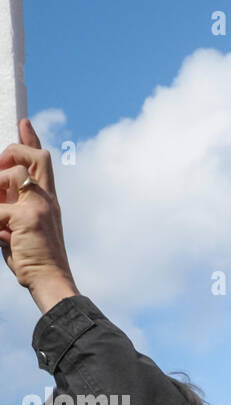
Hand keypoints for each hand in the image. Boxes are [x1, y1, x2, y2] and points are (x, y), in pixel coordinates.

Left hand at [0, 118, 78, 311]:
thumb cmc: (36, 260)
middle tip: (0, 168)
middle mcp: (48, 200)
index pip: (42, 162)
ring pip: (12, 175)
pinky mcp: (28, 218)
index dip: (31, 139)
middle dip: (13, 152)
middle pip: (35, 156)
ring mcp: (40, 207)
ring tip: (0, 218)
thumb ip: (11, 207)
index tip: (24, 122)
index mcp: (48, 201)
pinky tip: (3, 238)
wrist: (52, 282)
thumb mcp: (22, 228)